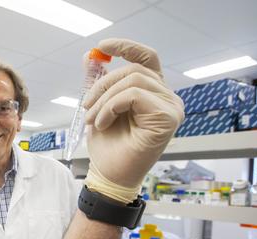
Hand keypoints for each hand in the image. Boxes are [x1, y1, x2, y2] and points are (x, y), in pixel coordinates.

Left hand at [83, 38, 183, 202]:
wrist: (110, 174)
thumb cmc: (108, 146)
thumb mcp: (98, 107)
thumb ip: (98, 82)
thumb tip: (89, 56)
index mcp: (153, 92)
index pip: (146, 59)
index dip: (126, 47)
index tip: (102, 45)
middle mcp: (167, 97)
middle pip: (134, 69)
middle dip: (102, 84)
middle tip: (85, 106)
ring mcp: (171, 107)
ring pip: (133, 81)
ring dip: (104, 99)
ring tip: (92, 120)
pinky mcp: (168, 117)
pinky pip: (134, 95)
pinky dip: (111, 107)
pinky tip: (103, 124)